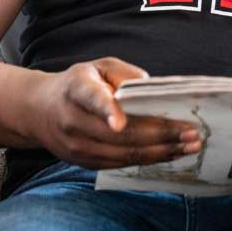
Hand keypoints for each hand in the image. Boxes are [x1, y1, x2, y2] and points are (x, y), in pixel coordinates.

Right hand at [30, 57, 202, 169]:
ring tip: (190, 146)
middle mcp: (74, 121)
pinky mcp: (84, 163)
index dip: (107, 111)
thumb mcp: (98, 66)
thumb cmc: (79, 83)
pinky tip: (171, 154)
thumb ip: (124, 73)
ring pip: (124, 153)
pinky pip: (121, 164)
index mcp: (77, 90)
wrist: (39, 111)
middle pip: (120, 135)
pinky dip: (149, 160)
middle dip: (161, 135)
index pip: (92, 100)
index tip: (120, 123)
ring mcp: (77, 147)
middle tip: (192, 133)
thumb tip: (152, 89)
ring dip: (161, 152)